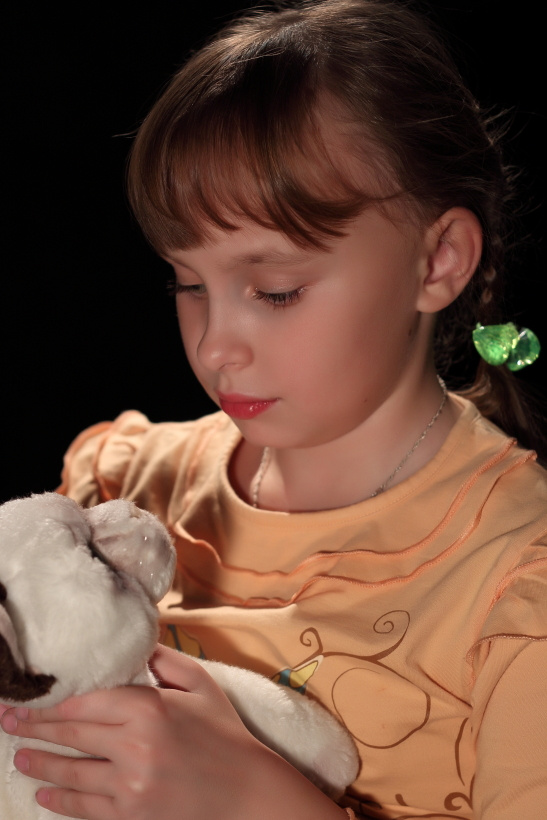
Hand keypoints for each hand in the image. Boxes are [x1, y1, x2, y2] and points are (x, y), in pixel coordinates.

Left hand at [0, 645, 344, 819]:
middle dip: (35, 731)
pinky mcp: (133, 816)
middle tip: (11, 725)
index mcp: (148, 709)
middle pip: (72, 737)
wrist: (247, 793)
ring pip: (72, 775)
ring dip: (40, 767)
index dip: (50, 707)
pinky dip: (62, 802)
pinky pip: (86, 809)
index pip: (85, 704)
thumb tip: (137, 645)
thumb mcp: (200, 686)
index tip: (26, 705)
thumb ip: (165, 660)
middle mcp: (133, 748)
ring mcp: (130, 787)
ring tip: (20, 760)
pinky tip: (46, 795)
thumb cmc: (225, 736)